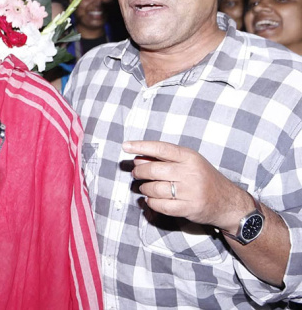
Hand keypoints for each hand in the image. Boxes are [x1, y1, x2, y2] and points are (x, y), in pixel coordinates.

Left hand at [125, 140, 251, 231]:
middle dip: (139, 172)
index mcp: (190, 157)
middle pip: (153, 170)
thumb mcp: (190, 163)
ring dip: (144, 189)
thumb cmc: (204, 179)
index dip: (141, 146)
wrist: (228, 203)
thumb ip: (165, 160)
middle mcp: (190, 172)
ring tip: (146, 188)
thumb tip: (137, 158)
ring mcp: (190, 191)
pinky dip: (151, 202)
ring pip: (154, 189)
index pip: (161, 148)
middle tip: (136, 173)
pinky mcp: (188, 208)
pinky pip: (159, 205)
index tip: (125, 146)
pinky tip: (152, 199)